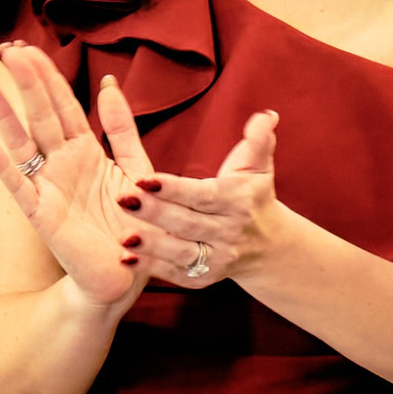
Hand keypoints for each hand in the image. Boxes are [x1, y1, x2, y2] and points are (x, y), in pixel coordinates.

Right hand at [0, 47, 155, 311]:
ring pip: (23, 144)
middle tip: (9, 49)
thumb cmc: (131, 224)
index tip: (28, 46)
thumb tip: (109, 82)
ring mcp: (48, 187)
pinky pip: (19, 186)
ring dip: (5, 117)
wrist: (125, 274)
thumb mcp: (136, 168)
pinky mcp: (42, 215)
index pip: (62, 105)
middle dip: (26, 83)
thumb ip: (122, 128)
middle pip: (40, 116)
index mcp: (85, 151)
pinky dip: (3, 166)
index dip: (46, 76)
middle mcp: (62, 164)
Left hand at [117, 110, 281, 291]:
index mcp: (236, 201)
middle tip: (122, 200)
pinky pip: (176, 274)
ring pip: (181, 251)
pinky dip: (152, 269)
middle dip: (155, 213)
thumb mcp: (258, 168)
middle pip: (187, 222)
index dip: (173, 188)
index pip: (201, 195)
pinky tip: (126, 259)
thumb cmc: (254, 197)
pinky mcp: (205, 277)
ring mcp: (217, 258)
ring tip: (123, 236)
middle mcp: (228, 231)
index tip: (144, 180)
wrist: (270, 247)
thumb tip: (266, 116)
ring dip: (152, 245)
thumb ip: (258, 141)